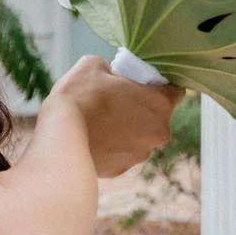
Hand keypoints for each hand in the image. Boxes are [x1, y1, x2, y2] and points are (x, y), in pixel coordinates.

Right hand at [47, 57, 182, 176]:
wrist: (58, 138)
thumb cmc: (78, 98)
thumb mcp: (93, 65)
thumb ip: (112, 68)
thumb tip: (112, 75)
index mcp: (159, 103)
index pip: (176, 91)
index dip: (159, 86)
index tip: (142, 84)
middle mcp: (158, 132)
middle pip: (157, 116)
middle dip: (140, 109)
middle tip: (113, 101)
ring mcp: (140, 154)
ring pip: (139, 137)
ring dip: (126, 130)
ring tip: (98, 122)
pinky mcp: (121, 169)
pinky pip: (121, 153)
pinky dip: (111, 147)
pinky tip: (91, 138)